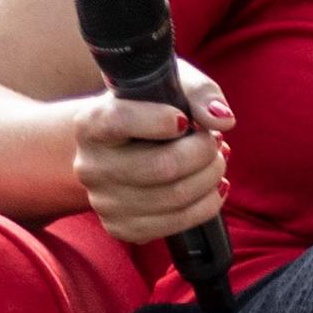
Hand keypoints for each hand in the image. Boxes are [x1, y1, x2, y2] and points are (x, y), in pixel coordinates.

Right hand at [71, 65, 232, 250]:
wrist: (127, 146)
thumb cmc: (153, 109)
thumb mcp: (173, 85)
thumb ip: (199, 93)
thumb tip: (222, 120)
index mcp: (91, 124)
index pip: (120, 121)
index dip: (160, 120)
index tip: (184, 120)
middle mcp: (90, 166)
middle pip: (162, 167)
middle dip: (203, 153)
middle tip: (214, 141)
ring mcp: (103, 201)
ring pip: (175, 198)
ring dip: (210, 178)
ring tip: (215, 161)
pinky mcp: (121, 228)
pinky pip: (176, 223)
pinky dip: (206, 204)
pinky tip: (211, 187)